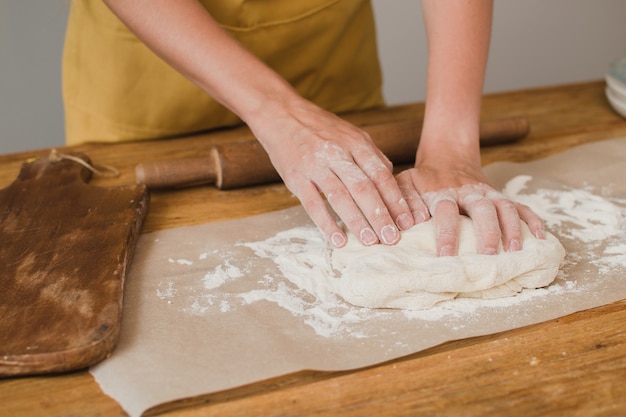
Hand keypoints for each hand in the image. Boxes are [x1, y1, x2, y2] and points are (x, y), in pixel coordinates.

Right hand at [250, 100, 414, 247]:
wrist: (282, 114)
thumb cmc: (321, 128)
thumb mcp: (351, 134)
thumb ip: (372, 156)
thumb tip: (392, 180)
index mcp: (356, 143)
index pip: (381, 175)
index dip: (396, 200)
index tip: (407, 221)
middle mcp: (338, 154)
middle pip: (364, 188)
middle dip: (380, 216)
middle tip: (392, 238)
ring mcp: (316, 166)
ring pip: (341, 197)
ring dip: (357, 222)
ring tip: (369, 242)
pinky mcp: (296, 177)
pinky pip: (313, 204)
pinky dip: (327, 223)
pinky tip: (338, 239)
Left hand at [396, 156, 544, 255]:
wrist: (446, 156)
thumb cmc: (422, 179)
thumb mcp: (406, 184)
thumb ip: (404, 202)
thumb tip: (407, 224)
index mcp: (443, 192)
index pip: (446, 211)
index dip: (447, 232)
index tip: (446, 255)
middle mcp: (468, 192)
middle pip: (483, 209)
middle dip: (488, 232)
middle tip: (489, 256)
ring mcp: (488, 193)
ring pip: (505, 207)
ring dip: (513, 228)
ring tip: (515, 251)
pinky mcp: (500, 196)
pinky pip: (521, 206)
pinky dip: (532, 220)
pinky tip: (540, 237)